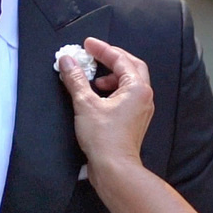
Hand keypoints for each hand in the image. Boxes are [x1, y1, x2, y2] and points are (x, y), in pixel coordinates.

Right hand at [59, 37, 154, 182]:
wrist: (115, 168)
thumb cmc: (104, 138)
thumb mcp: (85, 104)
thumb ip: (75, 79)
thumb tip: (67, 61)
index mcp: (137, 88)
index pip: (121, 59)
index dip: (102, 49)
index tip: (87, 44)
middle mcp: (144, 96)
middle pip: (131, 67)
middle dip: (112, 59)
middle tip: (94, 54)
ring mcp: (141, 109)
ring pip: (130, 82)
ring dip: (112, 76)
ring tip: (94, 80)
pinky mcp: (134, 120)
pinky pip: (126, 96)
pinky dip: (113, 91)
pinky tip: (98, 97)